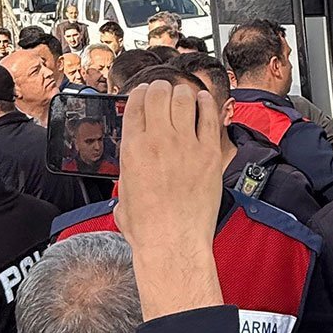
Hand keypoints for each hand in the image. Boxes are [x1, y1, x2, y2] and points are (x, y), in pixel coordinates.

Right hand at [115, 80, 226, 320]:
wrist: (172, 243)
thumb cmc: (147, 228)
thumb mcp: (123, 194)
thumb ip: (128, 173)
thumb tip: (132, 173)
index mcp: (132, 148)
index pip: (136, 103)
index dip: (141, 93)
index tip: (146, 93)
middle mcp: (158, 140)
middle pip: (159, 93)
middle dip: (161, 88)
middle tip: (165, 91)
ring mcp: (185, 145)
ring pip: (184, 99)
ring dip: (183, 93)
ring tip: (185, 96)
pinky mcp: (209, 154)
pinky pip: (209, 116)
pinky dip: (206, 104)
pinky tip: (205, 101)